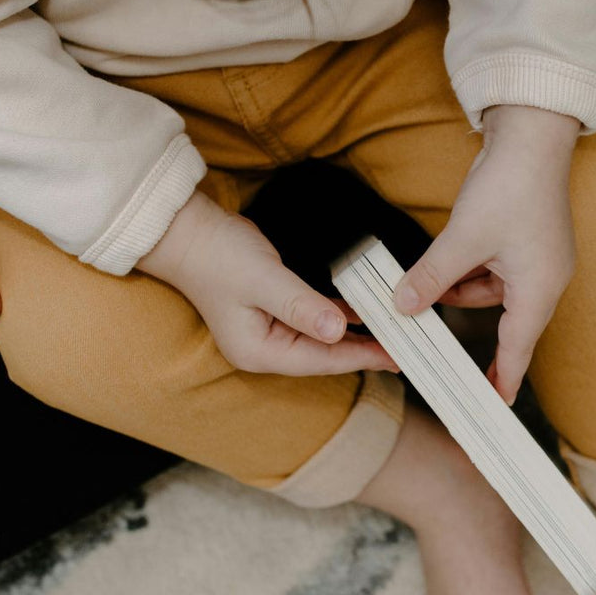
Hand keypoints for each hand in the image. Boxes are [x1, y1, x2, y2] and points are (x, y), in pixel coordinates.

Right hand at [137, 192, 397, 376]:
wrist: (190, 234)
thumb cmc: (219, 256)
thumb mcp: (264, 280)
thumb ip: (302, 306)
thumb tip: (338, 331)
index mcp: (260, 351)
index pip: (321, 360)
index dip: (361, 357)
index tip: (395, 356)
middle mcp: (265, 349)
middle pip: (325, 356)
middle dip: (364, 352)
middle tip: (405, 349)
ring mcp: (269, 332)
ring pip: (322, 339)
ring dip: (357, 335)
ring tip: (393, 335)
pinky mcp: (274, 313)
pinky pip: (315, 320)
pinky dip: (340, 317)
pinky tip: (365, 314)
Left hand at [394, 104, 579, 403]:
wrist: (532, 134)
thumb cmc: (511, 185)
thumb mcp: (462, 238)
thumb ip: (432, 276)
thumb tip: (403, 305)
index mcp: (539, 287)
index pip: (518, 347)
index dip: (505, 378)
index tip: (495, 405)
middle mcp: (546, 278)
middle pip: (507, 321)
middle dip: (475, 334)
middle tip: (450, 361)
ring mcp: (538, 258)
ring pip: (495, 293)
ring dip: (462, 293)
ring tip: (426, 294)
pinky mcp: (527, 239)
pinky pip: (496, 270)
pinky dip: (470, 272)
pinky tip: (444, 266)